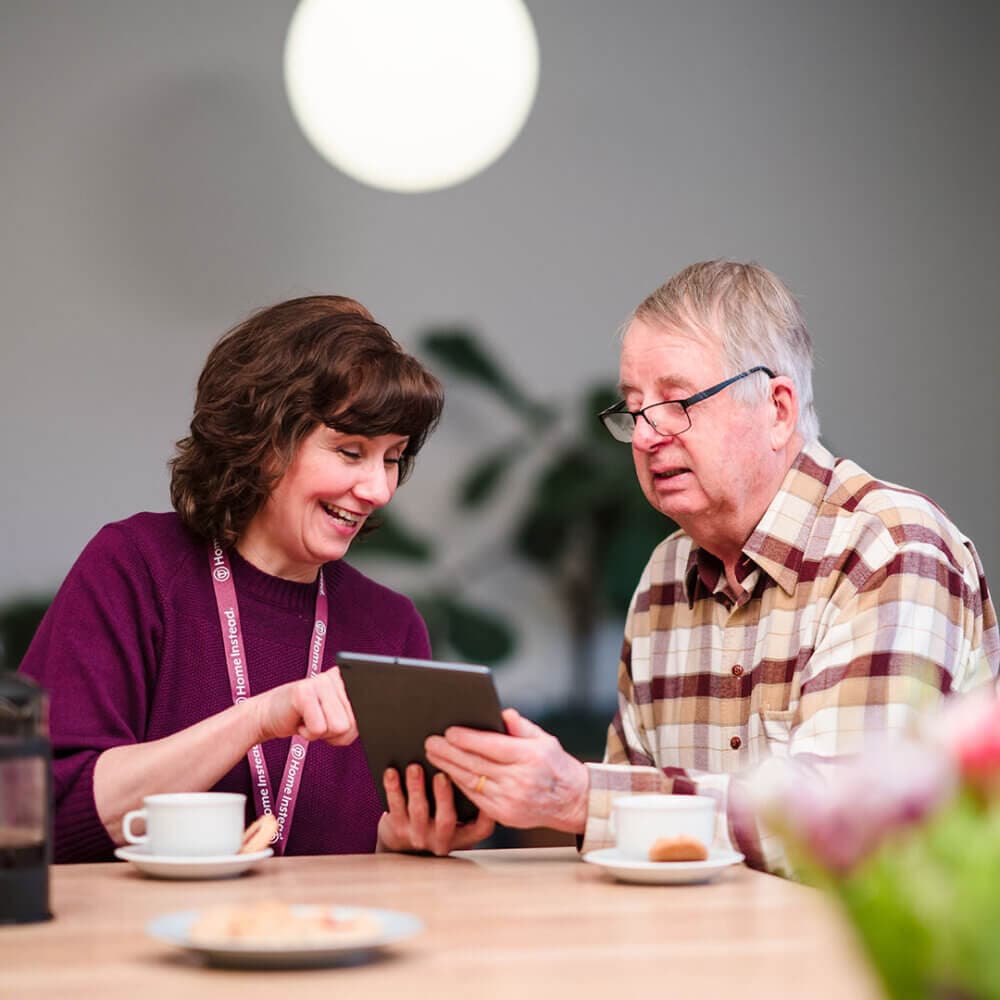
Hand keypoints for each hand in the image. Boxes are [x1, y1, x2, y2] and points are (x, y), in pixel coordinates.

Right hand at [252, 668, 357, 746]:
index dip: (351, 728)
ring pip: (338, 727)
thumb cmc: (304, 717)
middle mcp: (336, 677)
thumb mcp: (337, 717)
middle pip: (352, 724)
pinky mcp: (303, 692)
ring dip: (321, 733)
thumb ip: (354, 719)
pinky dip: (308, 733)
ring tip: (310, 719)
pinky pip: (319, 729)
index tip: (336, 721)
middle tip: (318, 721)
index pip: (369, 712)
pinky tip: (300, 719)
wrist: (269, 714)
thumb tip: (366, 723)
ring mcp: (319, 681)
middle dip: (334, 733)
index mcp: (349, 680)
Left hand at [377, 764, 494, 855]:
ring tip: (414, 768)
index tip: (485, 788)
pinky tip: (392, 773)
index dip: (487, 812)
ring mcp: (419, 836)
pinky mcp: (397, 829)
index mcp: (463, 836)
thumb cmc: (438, 818)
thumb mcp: (460, 817)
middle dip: (444, 796)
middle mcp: (442, 839)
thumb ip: (468, 797)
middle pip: (446, 820)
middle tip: (442, 775)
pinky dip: (393, 788)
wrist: (403, 843)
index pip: (481, 828)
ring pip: (418, 811)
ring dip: (416, 788)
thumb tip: (473, 761)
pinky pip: (395, 807)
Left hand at [425, 708, 589, 833]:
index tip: (449, 731)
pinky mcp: (504, 816)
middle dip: (449, 752)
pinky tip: (448, 773)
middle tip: (430, 742)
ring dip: (448, 768)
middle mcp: (519, 780)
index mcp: (530, 757)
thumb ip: (520, 726)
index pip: (491, 746)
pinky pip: (475, 798)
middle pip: (476, 764)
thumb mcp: (544, 739)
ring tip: (433, 755)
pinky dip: (459, 784)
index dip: (467, 739)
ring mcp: (510, 801)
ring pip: (471, 782)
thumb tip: (500, 713)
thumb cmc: (556, 765)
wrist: (572, 802)